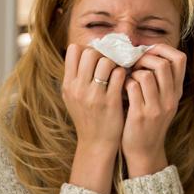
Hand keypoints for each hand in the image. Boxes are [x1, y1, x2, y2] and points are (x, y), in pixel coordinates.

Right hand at [61, 44, 125, 193]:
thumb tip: (82, 52)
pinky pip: (119, 75)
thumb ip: (75, 77)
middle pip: (90, 53)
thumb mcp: (72, 98)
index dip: (87, 49)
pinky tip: (125, 80)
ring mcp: (94, 95)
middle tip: (110, 62)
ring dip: (115, 63)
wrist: (95, 144)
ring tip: (118, 71)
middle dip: (103, 54)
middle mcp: (78, 88)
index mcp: (68, 85)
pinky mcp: (111, 101)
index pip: (74, 51)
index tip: (96, 57)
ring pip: (106, 61)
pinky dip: (124, 74)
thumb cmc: (86, 118)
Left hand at [121, 44, 186, 176]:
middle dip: (143, 58)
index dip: (162, 50)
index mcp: (176, 92)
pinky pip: (132, 87)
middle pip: (162, 64)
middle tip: (132, 63)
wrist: (144, 151)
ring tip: (126, 77)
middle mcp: (170, 98)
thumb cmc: (147, 121)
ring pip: (145, 74)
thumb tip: (144, 53)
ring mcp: (156, 107)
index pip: (180, 59)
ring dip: (131, 72)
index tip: (147, 52)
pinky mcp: (141, 115)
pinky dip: (124, 83)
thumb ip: (158, 80)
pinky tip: (120, 88)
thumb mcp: (161, 101)